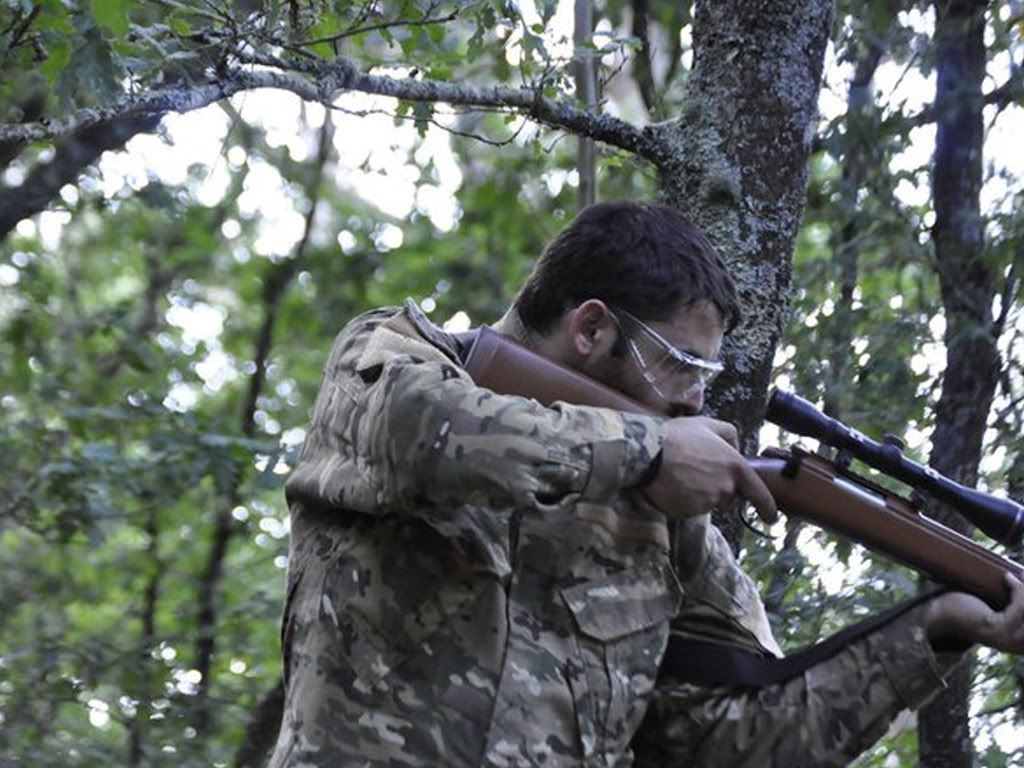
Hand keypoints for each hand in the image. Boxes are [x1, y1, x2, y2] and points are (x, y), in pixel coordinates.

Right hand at [641, 416, 777, 523]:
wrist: (646, 455)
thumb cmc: (676, 436)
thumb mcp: (706, 424)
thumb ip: (727, 433)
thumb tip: (735, 447)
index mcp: (735, 467)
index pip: (759, 494)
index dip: (767, 508)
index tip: (771, 518)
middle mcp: (725, 488)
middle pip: (728, 496)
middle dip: (718, 488)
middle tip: (696, 471)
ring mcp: (706, 502)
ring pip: (708, 502)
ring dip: (699, 493)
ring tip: (679, 474)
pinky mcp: (688, 512)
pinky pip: (690, 509)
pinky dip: (684, 500)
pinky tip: (672, 485)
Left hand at [924, 572, 1023, 652]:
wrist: (941, 613)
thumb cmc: (971, 607)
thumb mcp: (1003, 609)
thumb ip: (1020, 607)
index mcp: (1022, 644)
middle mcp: (1019, 646)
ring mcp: (1009, 641)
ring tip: (1017, 574)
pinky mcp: (998, 630)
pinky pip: (1020, 608)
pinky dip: (1017, 589)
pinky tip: (1006, 578)